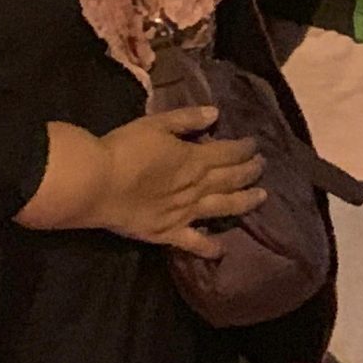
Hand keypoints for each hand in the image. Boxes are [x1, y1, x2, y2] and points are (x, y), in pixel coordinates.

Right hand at [95, 107, 266, 258]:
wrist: (99, 183)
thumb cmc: (124, 148)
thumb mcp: (155, 124)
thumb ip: (186, 119)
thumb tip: (215, 113)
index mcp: (194, 159)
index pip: (228, 153)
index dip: (244, 148)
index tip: (255, 145)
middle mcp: (197, 188)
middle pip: (230, 179)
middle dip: (249, 171)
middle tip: (263, 167)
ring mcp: (186, 213)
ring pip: (223, 208)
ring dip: (244, 202)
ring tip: (261, 198)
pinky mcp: (170, 233)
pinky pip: (195, 242)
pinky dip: (210, 246)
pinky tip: (222, 248)